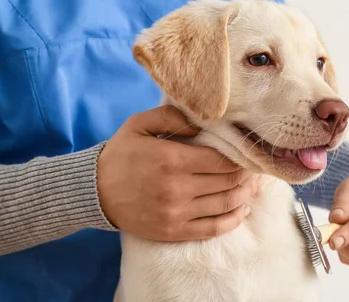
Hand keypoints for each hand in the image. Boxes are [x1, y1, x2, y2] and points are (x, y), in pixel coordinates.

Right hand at [97, 105, 257, 240]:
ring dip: (245, 195)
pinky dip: (233, 219)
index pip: (222, 159)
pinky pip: (213, 228)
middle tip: (254, 168)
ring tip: (251, 186)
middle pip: (228, 182)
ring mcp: (176, 213)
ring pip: (226, 205)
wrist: (94, 191)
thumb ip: (171, 116)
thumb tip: (203, 120)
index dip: (240, 156)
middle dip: (246, 175)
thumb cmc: (121, 154)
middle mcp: (177, 188)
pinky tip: (241, 209)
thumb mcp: (139, 124)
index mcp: (171, 159)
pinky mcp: (174, 231)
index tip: (248, 152)